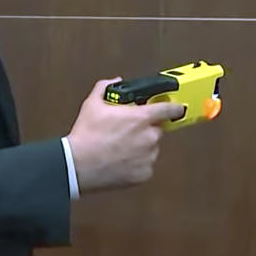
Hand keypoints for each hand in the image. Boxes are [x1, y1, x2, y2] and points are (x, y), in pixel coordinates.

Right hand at [66, 77, 185, 191]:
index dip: (174, 107)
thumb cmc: (87, 136)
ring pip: (151, 148)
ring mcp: (148, 157)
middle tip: (127, 131)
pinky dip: (136, 163)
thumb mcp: (92, 105)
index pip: (169, 109)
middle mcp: (149, 137)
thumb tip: (113, 82)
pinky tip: (120, 160)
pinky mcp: (144, 174)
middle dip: (146, 129)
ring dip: (141, 147)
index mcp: (141, 118)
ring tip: (120, 148)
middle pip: (157, 129)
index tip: (177, 107)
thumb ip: (105, 88)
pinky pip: (145, 165)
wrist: (79, 165)